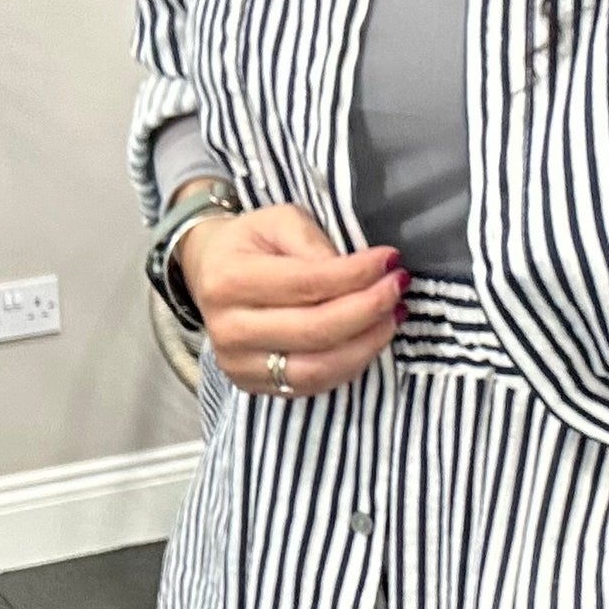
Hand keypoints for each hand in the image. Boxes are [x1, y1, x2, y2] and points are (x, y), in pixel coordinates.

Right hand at [178, 203, 407, 397]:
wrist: (210, 272)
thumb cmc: (251, 243)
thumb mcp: (279, 220)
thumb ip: (315, 243)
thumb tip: (359, 274)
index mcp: (229, 280)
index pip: (307, 283)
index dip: (356, 275)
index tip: (390, 260)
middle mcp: (228, 329)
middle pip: (315, 330)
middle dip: (368, 309)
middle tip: (399, 287)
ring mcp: (239, 365)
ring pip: (318, 367)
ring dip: (367, 343)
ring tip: (394, 315)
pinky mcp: (253, 387)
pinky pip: (314, 385)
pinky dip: (351, 363)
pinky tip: (371, 339)